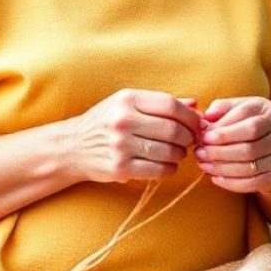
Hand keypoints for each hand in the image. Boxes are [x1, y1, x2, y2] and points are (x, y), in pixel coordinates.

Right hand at [67, 89, 199, 183]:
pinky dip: (170, 169)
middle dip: (189, 137)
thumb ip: (161, 103)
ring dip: (180, 154)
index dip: (191, 116)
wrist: (72, 146)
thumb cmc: (107, 122)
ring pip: (168, 151)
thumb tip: (196, 104)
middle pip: (173, 130)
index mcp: (127, 99)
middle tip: (189, 140)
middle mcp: (123, 120)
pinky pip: (158, 170)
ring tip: (177, 152)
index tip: (197, 124)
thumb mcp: (128, 104)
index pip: (171, 105)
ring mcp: (120, 145)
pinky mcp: (119, 168)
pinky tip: (167, 165)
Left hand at [195, 97, 270, 193]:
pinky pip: (252, 183)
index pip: (246, 119)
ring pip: (249, 166)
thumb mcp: (240, 110)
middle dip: (219, 151)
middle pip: (248, 146)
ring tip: (204, 164)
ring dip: (221, 167)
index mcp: (269, 112)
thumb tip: (207, 116)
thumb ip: (223, 108)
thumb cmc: (252, 126)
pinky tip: (216, 177)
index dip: (223, 130)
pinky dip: (231, 182)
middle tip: (200, 153)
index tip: (205, 136)